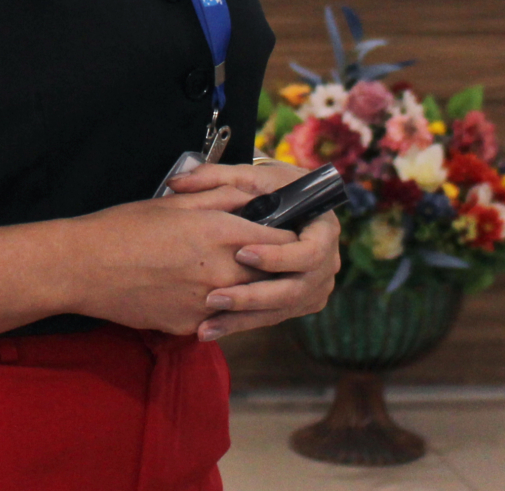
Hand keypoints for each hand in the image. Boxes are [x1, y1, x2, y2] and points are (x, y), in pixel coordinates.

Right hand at [61, 183, 300, 336]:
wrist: (84, 266)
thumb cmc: (125, 227)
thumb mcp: (176, 202)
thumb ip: (222, 197)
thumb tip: (253, 198)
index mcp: (221, 233)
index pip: (282, 241)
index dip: (285, 236)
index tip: (282, 233)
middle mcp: (222, 272)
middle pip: (270, 275)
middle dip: (269, 265)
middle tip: (256, 254)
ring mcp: (207, 304)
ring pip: (244, 299)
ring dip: (242, 288)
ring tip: (220, 273)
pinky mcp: (190, 325)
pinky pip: (214, 316)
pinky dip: (211, 305)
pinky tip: (190, 290)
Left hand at [164, 162, 341, 340]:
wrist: (287, 206)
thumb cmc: (270, 188)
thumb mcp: (250, 177)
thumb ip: (215, 177)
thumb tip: (177, 181)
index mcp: (325, 230)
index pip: (310, 252)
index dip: (278, 257)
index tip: (242, 253)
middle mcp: (327, 264)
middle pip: (294, 290)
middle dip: (253, 296)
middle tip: (215, 297)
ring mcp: (314, 288)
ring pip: (280, 310)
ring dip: (243, 318)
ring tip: (206, 324)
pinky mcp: (298, 303)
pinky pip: (271, 317)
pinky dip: (242, 322)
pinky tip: (211, 328)